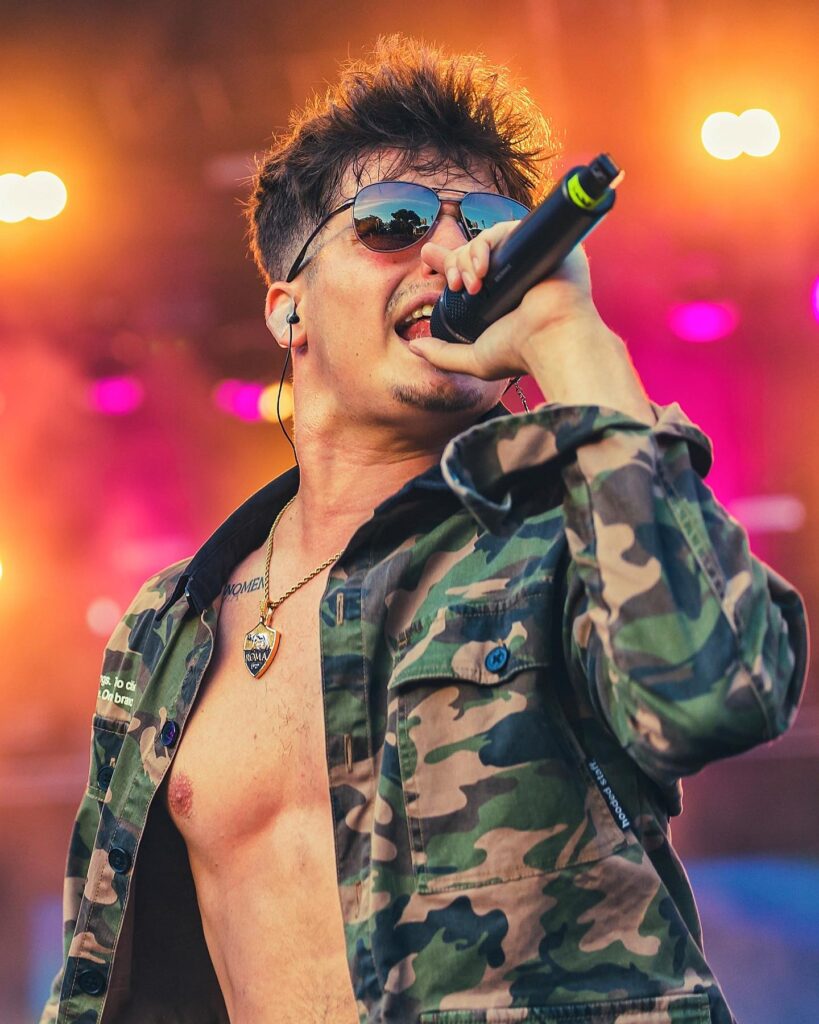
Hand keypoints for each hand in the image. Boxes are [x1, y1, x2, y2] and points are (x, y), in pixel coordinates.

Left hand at [414, 222, 601, 380]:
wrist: (550, 339)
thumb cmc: (519, 352)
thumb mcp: (474, 359)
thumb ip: (442, 355)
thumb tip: (415, 348)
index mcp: (502, 293)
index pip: (470, 265)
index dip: (447, 260)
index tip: (427, 260)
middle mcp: (517, 272)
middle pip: (474, 251)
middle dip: (456, 264)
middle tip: (457, 286)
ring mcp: (531, 255)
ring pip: (488, 239)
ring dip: (469, 257)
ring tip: (471, 284)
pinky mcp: (544, 240)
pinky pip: (507, 228)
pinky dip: (487, 244)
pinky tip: (483, 269)